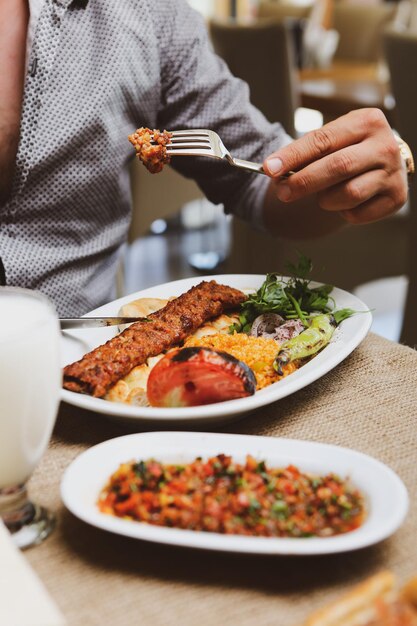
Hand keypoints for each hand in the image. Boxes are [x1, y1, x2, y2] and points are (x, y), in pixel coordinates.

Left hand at [263, 109, 407, 224]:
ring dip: (326, 199)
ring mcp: (393, 172)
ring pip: (349, 193)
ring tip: (322, 196)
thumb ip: (306, 153)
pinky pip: (358, 213)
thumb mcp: (331, 142)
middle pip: (338, 166)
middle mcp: (385, 145)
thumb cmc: (348, 150)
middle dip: (304, 181)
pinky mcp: (396, 197)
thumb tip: (274, 170)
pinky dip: (343, 212)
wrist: (379, 165)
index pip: (323, 140)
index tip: (269, 168)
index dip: (293, 156)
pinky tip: (344, 202)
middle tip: (282, 192)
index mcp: (366, 121)